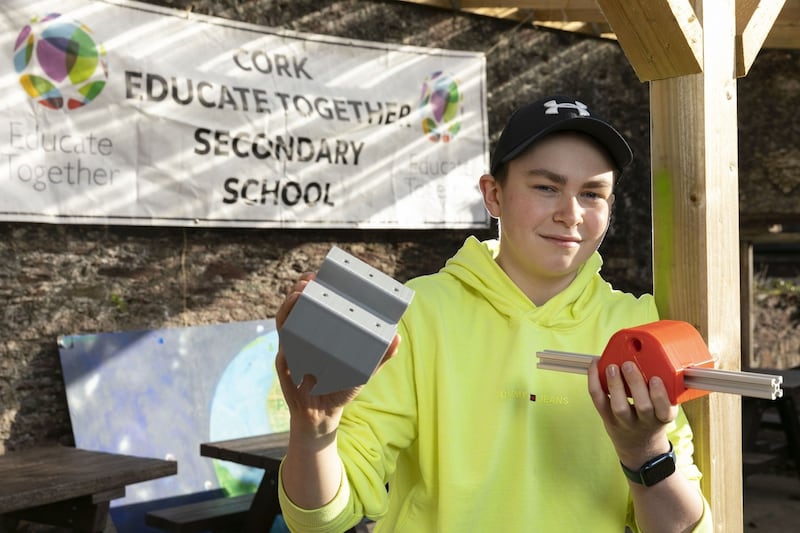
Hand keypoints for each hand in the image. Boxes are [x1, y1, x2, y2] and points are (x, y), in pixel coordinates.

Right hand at [274, 273, 399, 440]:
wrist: (323, 415)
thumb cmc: (342, 388)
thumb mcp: (363, 370)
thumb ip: (380, 356)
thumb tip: (397, 337)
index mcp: (319, 333)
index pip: (315, 304)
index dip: (316, 288)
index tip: (321, 273)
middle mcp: (303, 336)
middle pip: (296, 307)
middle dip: (300, 289)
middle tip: (310, 278)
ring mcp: (292, 348)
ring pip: (285, 320)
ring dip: (289, 305)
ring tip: (299, 293)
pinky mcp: (286, 364)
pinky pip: (283, 346)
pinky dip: (286, 334)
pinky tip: (290, 327)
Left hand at [587, 359, 677, 467]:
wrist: (639, 446)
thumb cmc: (652, 419)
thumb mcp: (664, 409)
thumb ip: (663, 391)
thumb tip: (655, 361)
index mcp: (662, 418)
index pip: (665, 410)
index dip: (660, 395)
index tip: (655, 378)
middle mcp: (644, 422)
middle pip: (642, 407)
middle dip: (636, 385)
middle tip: (628, 365)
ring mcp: (624, 422)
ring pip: (619, 407)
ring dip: (615, 385)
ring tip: (612, 367)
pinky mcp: (607, 418)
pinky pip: (599, 401)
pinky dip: (594, 382)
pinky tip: (594, 366)